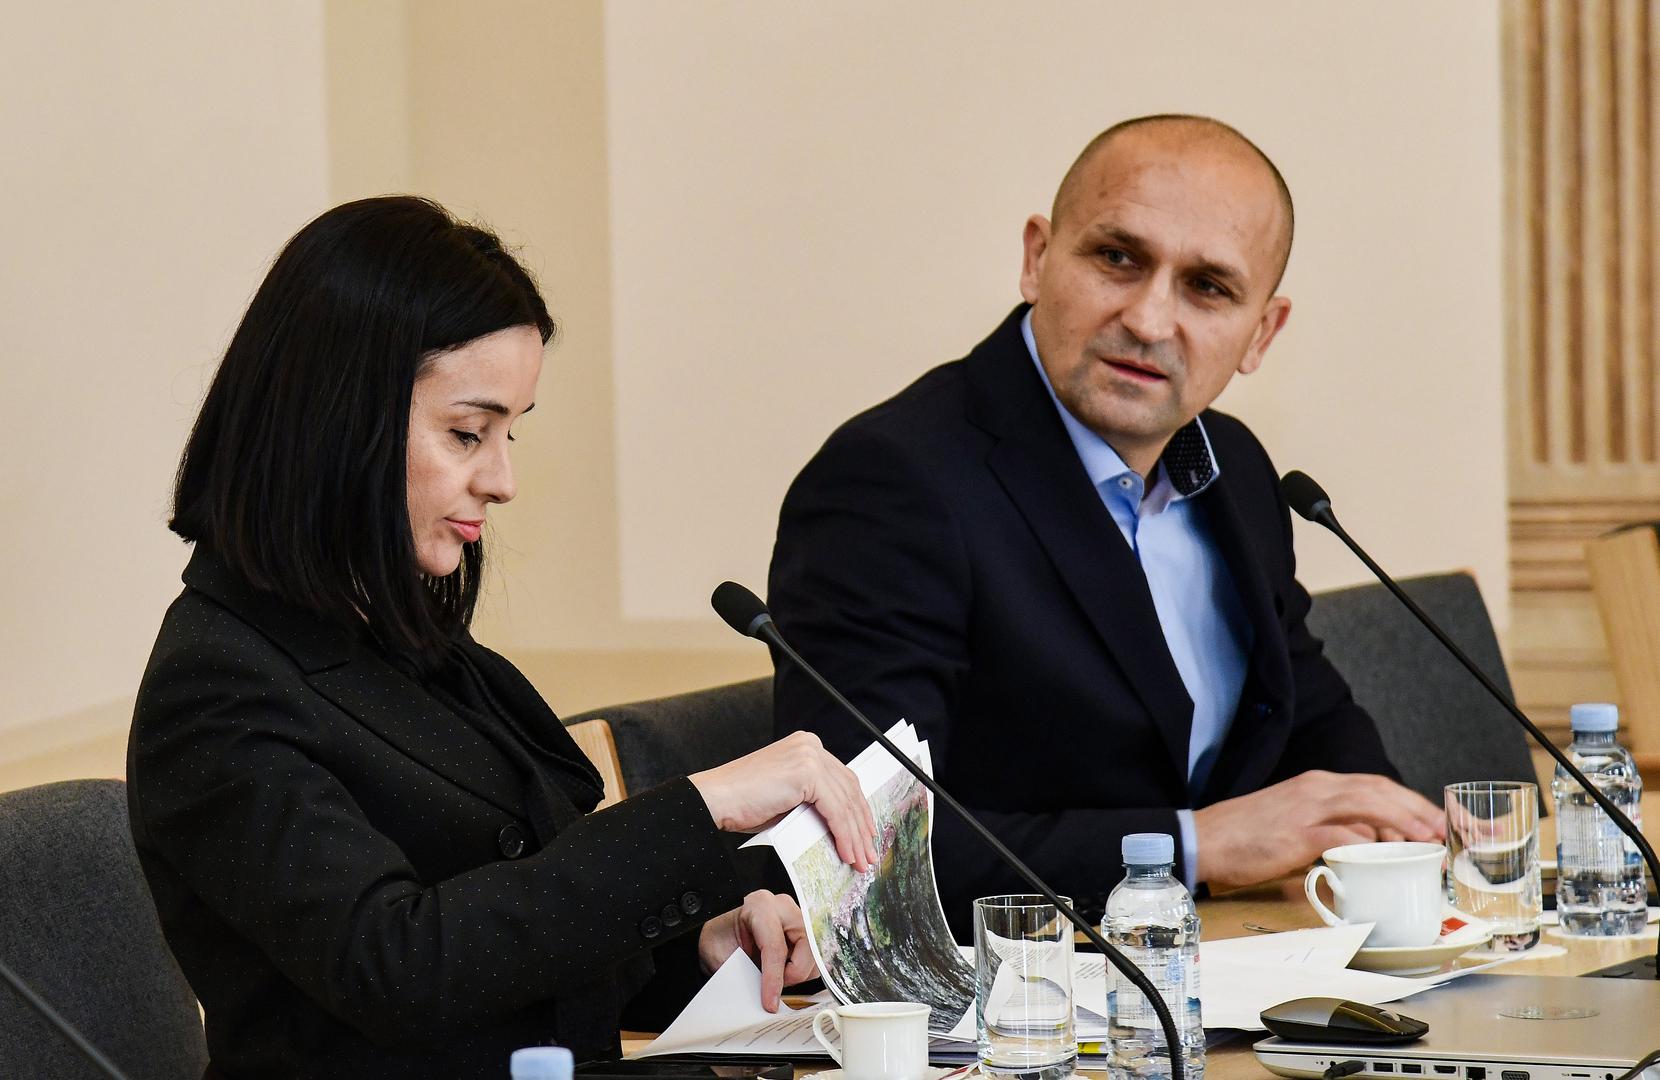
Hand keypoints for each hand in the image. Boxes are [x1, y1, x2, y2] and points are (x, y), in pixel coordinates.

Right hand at [690, 731, 878, 869]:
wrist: (714, 800)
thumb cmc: (742, 804)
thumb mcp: (787, 800)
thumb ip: (814, 804)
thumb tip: (840, 829)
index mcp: (806, 747)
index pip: (843, 780)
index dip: (857, 810)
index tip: (864, 834)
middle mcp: (810, 745)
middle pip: (849, 789)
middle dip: (861, 825)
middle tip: (868, 852)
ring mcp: (809, 755)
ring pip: (845, 802)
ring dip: (856, 835)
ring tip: (860, 859)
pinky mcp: (806, 772)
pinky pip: (835, 809)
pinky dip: (844, 834)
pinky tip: (847, 852)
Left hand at [697, 890, 817, 1010]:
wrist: (720, 934)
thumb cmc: (719, 940)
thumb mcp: (721, 956)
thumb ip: (741, 976)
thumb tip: (758, 1001)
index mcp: (759, 906)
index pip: (775, 946)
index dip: (773, 979)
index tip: (769, 1003)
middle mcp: (783, 908)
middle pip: (806, 947)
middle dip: (793, 974)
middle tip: (774, 989)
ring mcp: (797, 918)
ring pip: (815, 954)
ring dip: (799, 974)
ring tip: (777, 978)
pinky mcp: (806, 932)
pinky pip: (815, 958)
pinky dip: (803, 972)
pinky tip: (784, 972)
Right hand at [1192, 770, 1444, 889]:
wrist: (1203, 838)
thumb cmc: (1247, 837)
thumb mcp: (1297, 825)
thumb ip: (1333, 830)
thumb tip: (1368, 845)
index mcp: (1317, 785)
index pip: (1375, 785)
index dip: (1410, 801)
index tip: (1434, 821)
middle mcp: (1316, 789)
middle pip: (1379, 789)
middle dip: (1416, 808)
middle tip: (1442, 830)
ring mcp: (1306, 808)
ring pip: (1367, 804)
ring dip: (1402, 820)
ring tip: (1426, 838)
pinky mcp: (1296, 833)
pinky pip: (1340, 833)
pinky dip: (1367, 843)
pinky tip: (1384, 854)